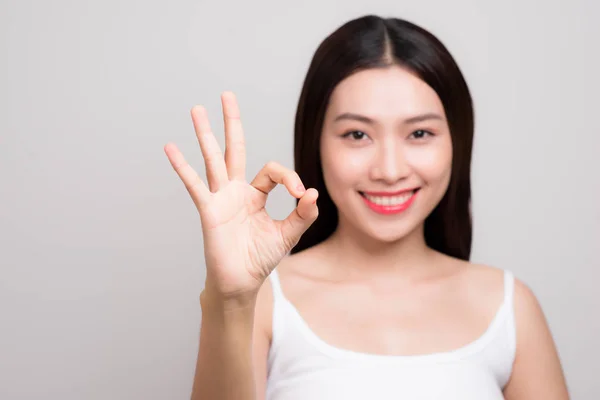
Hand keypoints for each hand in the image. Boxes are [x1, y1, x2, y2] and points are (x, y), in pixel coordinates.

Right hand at [164, 92, 318, 298]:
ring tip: (197, 109)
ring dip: (205, 134)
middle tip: (227, 95)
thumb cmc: (261, 258)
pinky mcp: (209, 210)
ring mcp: (220, 198)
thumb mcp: (288, 234)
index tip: (300, 194)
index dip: (288, 177)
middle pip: (234, 149)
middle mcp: (236, 191)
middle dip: (232, 122)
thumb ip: (303, 214)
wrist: (241, 282)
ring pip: (213, 159)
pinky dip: (183, 168)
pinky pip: (195, 185)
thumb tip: (312, 192)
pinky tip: (170, 148)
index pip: (272, 170)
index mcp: (256, 194)